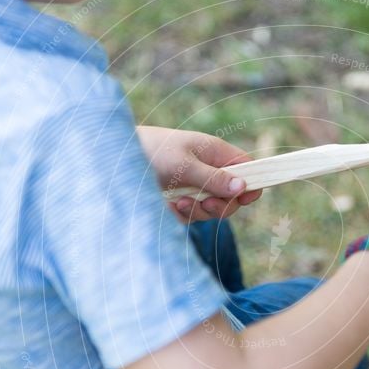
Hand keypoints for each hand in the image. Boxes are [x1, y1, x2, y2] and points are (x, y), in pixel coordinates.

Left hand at [137, 126, 261, 221]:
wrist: (116, 160)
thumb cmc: (151, 151)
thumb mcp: (184, 164)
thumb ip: (213, 178)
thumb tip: (243, 187)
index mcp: (215, 153)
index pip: (247, 168)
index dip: (252, 183)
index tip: (245, 198)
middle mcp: (209, 171)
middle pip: (234, 196)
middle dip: (222, 205)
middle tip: (206, 204)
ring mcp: (196, 188)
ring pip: (214, 210)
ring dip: (200, 211)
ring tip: (179, 202)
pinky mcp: (181, 202)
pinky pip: (194, 216)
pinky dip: (184, 215)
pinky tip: (171, 206)